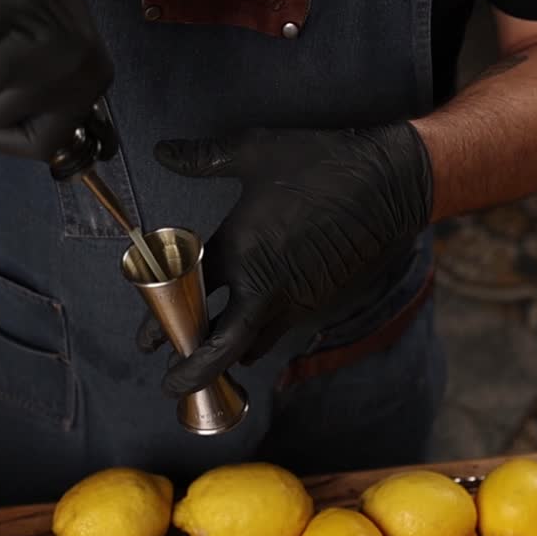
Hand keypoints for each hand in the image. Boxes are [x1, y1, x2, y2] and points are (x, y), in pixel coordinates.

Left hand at [142, 122, 433, 396]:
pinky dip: (256, 338)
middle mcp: (267, 285)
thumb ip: (203, 158)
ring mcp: (298, 299)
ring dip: (226, 355)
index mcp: (242, 250)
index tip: (145, 343)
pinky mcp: (321, 302)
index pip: (188, 297)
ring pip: (253, 345)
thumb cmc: (323, 163)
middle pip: (223, 348)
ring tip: (202, 357)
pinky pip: (280, 331)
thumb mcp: (255, 152)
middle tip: (170, 384)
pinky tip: (245, 331)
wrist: (392, 182)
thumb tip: (163, 151)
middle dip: (194, 372)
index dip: (160, 324)